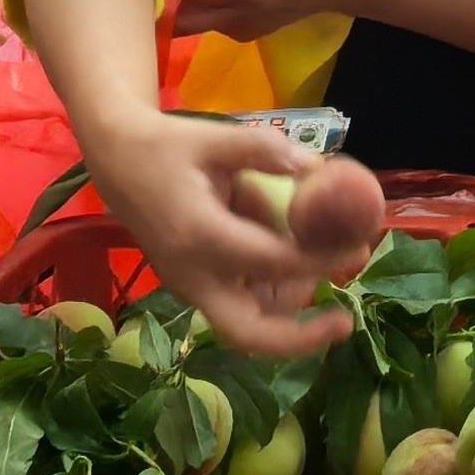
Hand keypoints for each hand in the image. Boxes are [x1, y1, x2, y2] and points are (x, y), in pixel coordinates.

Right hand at [80, 106, 362, 355]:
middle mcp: (193, 275)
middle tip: (345, 321)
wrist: (116, 161)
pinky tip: (292, 255)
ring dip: (290, 306)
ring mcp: (190, 287)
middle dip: (300, 337)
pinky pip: (239, 305)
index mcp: (200, 236)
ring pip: (247, 324)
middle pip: (248, 333)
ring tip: (324, 258)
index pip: (272, 262)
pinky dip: (272, 293)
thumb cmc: (166, 147)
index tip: (357, 246)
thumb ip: (264, 149)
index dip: (320, 258)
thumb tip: (317, 168)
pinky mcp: (193, 287)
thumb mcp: (214, 136)